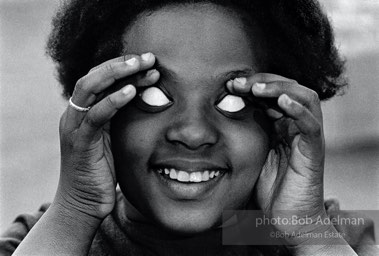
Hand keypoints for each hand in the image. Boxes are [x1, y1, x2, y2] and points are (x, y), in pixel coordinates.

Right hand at [55, 53, 158, 220]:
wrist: (83, 205)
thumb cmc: (102, 172)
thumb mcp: (114, 140)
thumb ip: (121, 120)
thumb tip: (146, 101)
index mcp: (84, 112)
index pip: (100, 79)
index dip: (123, 67)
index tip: (149, 62)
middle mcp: (75, 115)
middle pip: (94, 76)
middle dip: (121, 63)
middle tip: (149, 57)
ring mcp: (75, 127)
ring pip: (90, 88)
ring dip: (117, 73)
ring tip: (142, 65)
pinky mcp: (79, 143)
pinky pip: (96, 115)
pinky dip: (113, 100)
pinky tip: (131, 91)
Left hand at [228, 73, 327, 244]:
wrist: (288, 220)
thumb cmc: (269, 189)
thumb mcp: (250, 154)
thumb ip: (244, 133)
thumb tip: (221, 112)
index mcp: (281, 125)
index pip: (272, 94)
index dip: (253, 85)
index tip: (228, 85)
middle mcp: (295, 126)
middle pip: (288, 89)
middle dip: (263, 82)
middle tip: (237, 83)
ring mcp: (306, 137)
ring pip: (304, 98)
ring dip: (280, 89)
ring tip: (256, 89)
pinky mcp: (314, 152)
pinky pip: (311, 125)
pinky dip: (298, 110)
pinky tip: (282, 102)